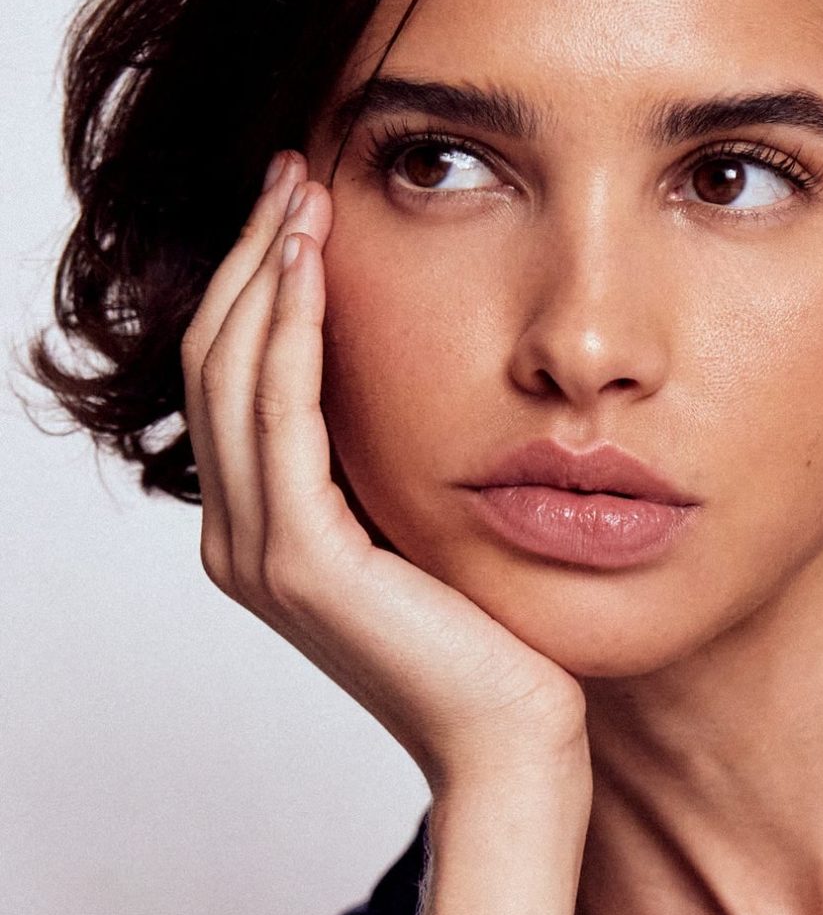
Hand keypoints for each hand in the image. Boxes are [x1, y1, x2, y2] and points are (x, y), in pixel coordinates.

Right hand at [181, 152, 589, 797]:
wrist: (516, 746)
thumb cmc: (499, 648)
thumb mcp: (432, 533)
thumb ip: (395, 469)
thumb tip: (415, 380)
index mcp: (262, 535)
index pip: (234, 380)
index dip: (253, 283)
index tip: (299, 202)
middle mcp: (240, 542)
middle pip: (214, 361)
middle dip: (247, 256)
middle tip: (292, 167)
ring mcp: (261, 554)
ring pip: (232, 375)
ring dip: (262, 272)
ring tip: (300, 190)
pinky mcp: (303, 562)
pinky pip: (279, 418)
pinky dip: (288, 333)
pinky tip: (312, 267)